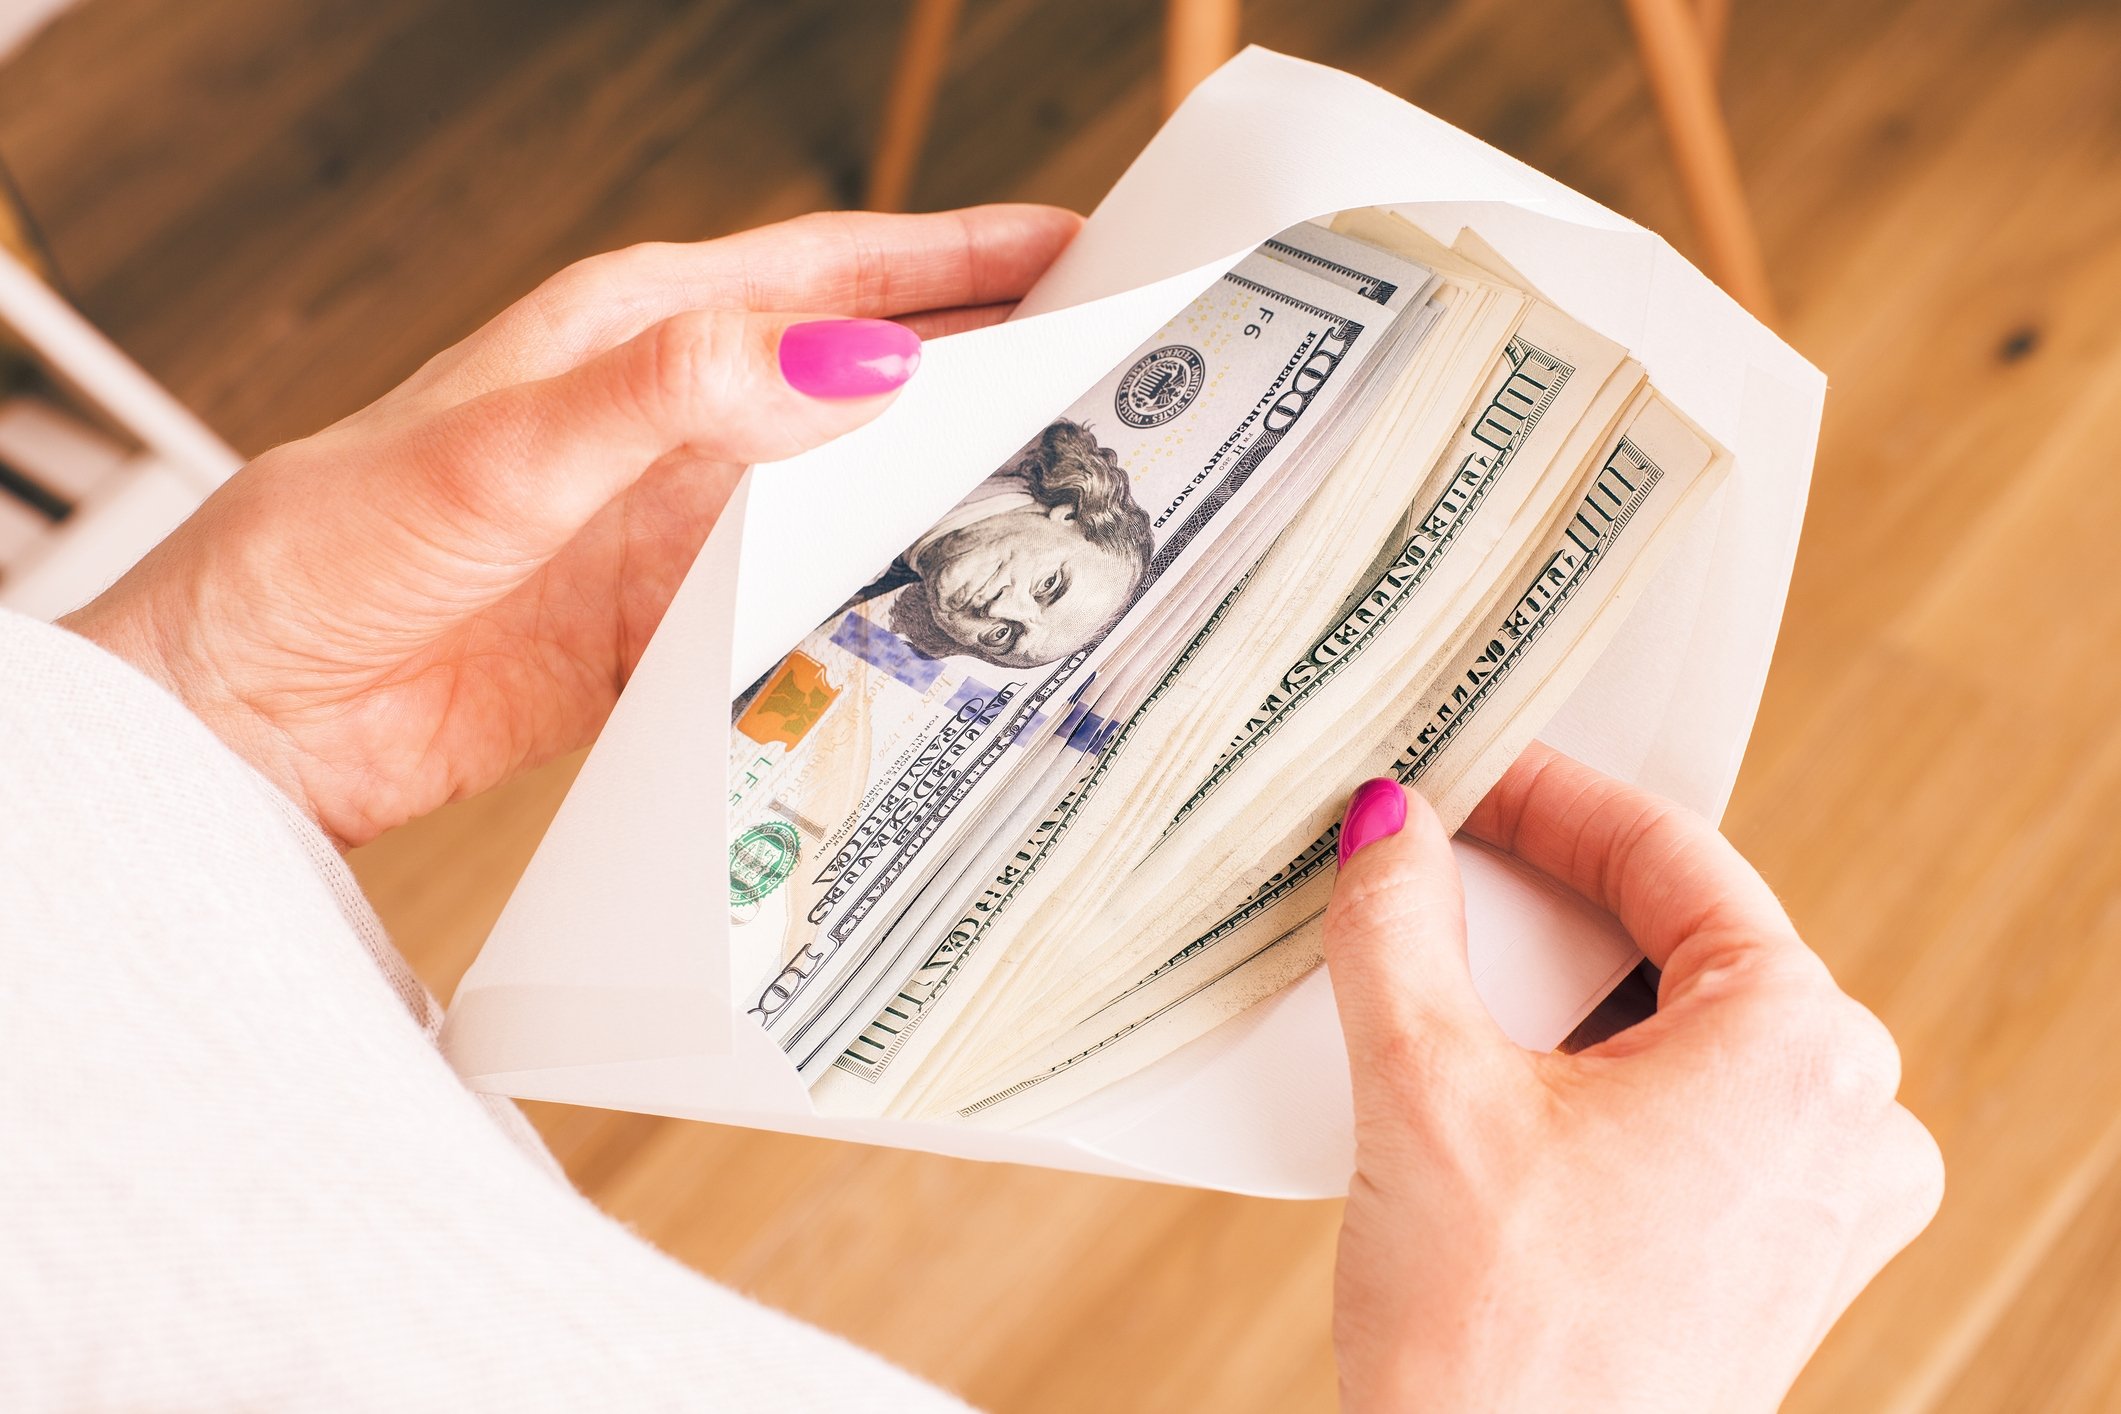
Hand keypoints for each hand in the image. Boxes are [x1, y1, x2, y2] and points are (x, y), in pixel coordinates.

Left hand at [65, 206, 1081, 845]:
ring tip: (1056, 525)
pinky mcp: (668, 633)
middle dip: (990, 381)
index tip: (1083, 246)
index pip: (838, 271)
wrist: (253, 707)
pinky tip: (930, 646)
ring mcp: (678, 530)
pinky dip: (867, 624)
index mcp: (643, 332)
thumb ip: (675, 397)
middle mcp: (677, 423)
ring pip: (849, 505)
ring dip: (939, 513)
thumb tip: (853, 362)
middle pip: (870, 387)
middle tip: (1118, 392)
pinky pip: (799, 616)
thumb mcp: (510, 450)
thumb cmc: (337, 540)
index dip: (964, 256)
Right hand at [1323, 747, 1942, 1411]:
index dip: (1552, 799)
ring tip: (1461, 965)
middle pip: (1685, 940)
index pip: (1675, 857)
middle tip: (1449, 856)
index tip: (1469, 774)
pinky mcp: (1778, 1260)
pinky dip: (1601, 1074)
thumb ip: (1399, 923)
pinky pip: (1695, 1113)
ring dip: (1571, 988)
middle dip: (1556, 895)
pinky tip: (1507, 1079)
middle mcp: (1849, 1118)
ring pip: (1686, 1027)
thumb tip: (1386, 824)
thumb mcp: (1425, 1086)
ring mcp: (1824, 1199)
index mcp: (1804, 1047)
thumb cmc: (1502, 1346)